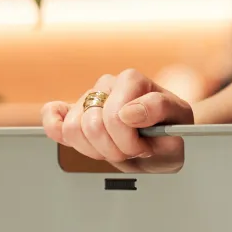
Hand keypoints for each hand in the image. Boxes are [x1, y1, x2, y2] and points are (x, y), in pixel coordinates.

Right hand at [40, 69, 193, 172]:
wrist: (163, 143)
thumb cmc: (171, 132)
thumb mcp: (179, 121)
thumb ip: (159, 108)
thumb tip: (128, 111)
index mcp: (131, 81)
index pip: (114, 118)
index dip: (129, 142)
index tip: (144, 148)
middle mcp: (107, 84)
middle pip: (91, 126)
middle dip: (113, 149)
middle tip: (130, 151)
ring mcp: (88, 98)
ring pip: (73, 129)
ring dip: (95, 150)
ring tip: (115, 149)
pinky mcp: (73, 112)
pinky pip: (52, 115)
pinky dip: (56, 128)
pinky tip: (76, 139)